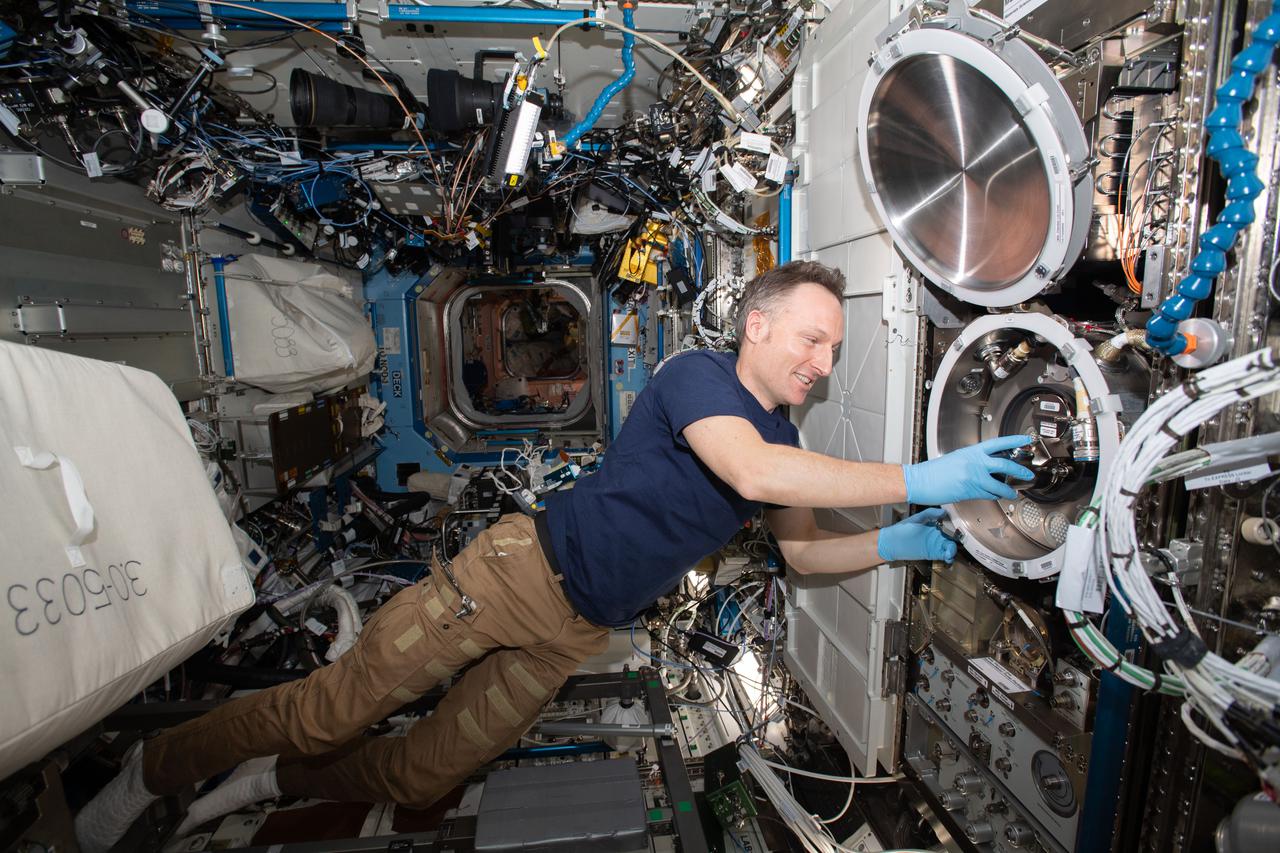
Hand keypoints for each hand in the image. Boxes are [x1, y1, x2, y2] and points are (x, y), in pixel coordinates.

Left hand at [877, 508, 956, 562]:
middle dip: (957, 539)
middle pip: (952, 537)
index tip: (959, 527)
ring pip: (949, 547)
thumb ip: (930, 513)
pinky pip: (944, 555)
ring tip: (950, 550)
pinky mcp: (932, 553)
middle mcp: (936, 535)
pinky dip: (949, 557)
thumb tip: (943, 511)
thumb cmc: (901, 530)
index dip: (955, 527)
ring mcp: (934, 545)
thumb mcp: (916, 519)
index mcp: (933, 525)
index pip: (949, 526)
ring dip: (953, 549)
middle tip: (958, 539)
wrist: (891, 544)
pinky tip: (948, 555)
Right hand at [903, 435, 1033, 503]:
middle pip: (1005, 464)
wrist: (920, 481)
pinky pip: (988, 494)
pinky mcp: (970, 491)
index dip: (1014, 441)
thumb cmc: (933, 471)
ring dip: (1008, 490)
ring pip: (999, 485)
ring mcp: (973, 478)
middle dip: (1019, 470)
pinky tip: (995, 496)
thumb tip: (985, 466)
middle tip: (1027, 474)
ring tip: (1013, 492)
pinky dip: (993, 496)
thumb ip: (972, 461)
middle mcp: (974, 463)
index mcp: (971, 452)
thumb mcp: (956, 458)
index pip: (998, 443)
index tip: (1025, 440)